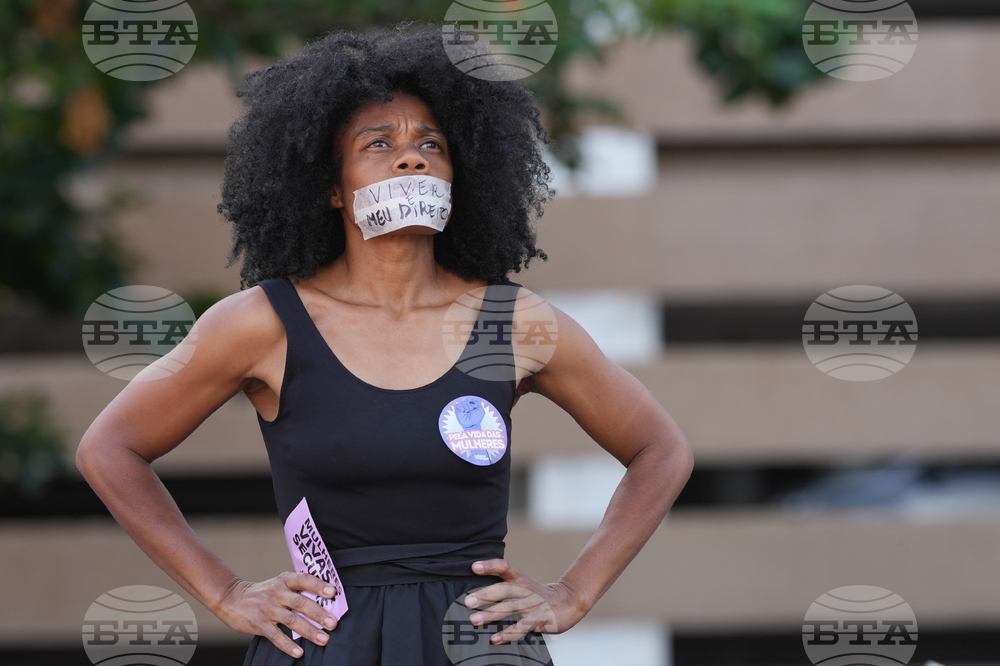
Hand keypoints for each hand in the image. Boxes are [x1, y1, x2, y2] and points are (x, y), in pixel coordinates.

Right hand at [214, 572, 338, 658]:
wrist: (231, 598)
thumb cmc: (263, 592)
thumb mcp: (279, 585)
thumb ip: (298, 591)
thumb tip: (325, 602)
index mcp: (284, 581)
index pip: (304, 580)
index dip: (319, 585)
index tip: (333, 592)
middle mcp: (277, 593)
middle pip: (301, 602)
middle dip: (319, 614)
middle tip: (333, 624)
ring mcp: (268, 608)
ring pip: (291, 620)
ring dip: (309, 631)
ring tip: (323, 639)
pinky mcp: (259, 624)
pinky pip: (276, 636)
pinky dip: (288, 645)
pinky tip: (299, 652)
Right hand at [455, 398, 484, 429]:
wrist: (472, 425)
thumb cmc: (476, 419)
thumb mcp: (481, 411)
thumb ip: (478, 404)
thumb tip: (472, 401)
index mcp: (473, 405)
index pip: (472, 399)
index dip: (473, 401)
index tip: (475, 406)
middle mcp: (467, 406)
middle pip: (467, 400)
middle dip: (470, 405)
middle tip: (471, 410)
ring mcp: (462, 408)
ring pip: (463, 402)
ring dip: (466, 407)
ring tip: (467, 411)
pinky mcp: (458, 411)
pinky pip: (457, 405)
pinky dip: (461, 408)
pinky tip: (463, 411)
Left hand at [465, 559, 588, 643]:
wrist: (570, 601)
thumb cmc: (539, 595)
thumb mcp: (523, 585)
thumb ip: (504, 585)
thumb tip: (476, 593)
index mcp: (520, 579)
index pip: (504, 567)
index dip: (490, 566)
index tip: (474, 567)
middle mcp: (525, 589)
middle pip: (504, 589)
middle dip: (485, 595)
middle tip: (467, 602)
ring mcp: (533, 604)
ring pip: (511, 608)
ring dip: (491, 614)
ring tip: (474, 620)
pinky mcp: (540, 620)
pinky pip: (522, 627)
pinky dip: (508, 633)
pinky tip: (495, 638)